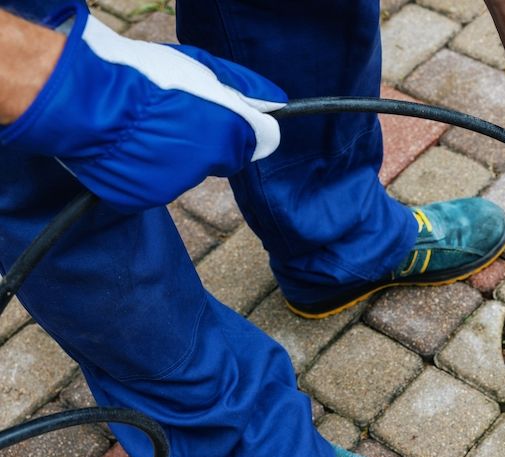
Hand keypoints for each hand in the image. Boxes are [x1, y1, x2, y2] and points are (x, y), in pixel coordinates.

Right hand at [0, 3, 285, 212]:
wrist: (83, 98)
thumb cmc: (142, 75)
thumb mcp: (202, 68)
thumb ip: (245, 88)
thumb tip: (277, 103)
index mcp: (228, 132)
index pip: (259, 141)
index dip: (240, 125)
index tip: (221, 114)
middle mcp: (208, 165)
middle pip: (221, 157)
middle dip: (206, 141)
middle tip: (172, 115)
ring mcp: (174, 185)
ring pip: (185, 172)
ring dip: (172, 154)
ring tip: (141, 126)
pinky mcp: (143, 197)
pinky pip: (152, 183)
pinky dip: (144, 169)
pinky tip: (126, 145)